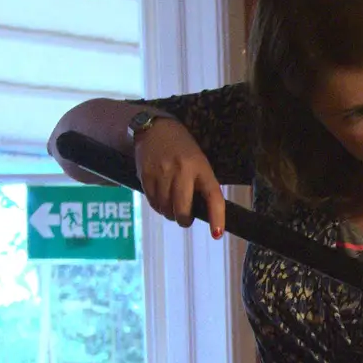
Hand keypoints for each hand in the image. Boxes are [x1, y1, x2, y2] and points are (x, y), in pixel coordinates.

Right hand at [133, 117, 225, 237]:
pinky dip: (157, 206)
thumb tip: (202, 215)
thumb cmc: (184, 151)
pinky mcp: (145, 174)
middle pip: (182, 209)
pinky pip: (152, 202)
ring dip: (169, 214)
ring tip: (171, 206)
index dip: (216, 217)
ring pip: (166, 208)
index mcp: (202, 168)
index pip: (213, 196)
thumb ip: (201, 186)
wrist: (156, 129)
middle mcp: (182, 170)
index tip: (216, 233)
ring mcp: (162, 172)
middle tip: (184, 220)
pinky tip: (160, 199)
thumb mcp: (200, 164)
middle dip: (184, 220)